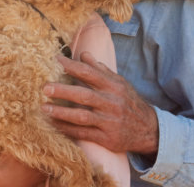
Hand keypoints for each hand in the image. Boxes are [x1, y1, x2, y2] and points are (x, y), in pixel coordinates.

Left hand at [42, 51, 158, 155]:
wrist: (149, 130)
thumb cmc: (128, 102)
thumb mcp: (120, 83)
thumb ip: (100, 70)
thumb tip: (82, 53)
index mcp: (114, 87)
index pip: (90, 73)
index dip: (72, 66)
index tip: (55, 61)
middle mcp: (112, 103)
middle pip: (85, 95)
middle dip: (63, 91)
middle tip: (45, 87)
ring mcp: (109, 122)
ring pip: (82, 117)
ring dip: (61, 112)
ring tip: (44, 108)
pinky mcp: (107, 138)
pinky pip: (83, 133)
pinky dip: (67, 129)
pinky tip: (54, 124)